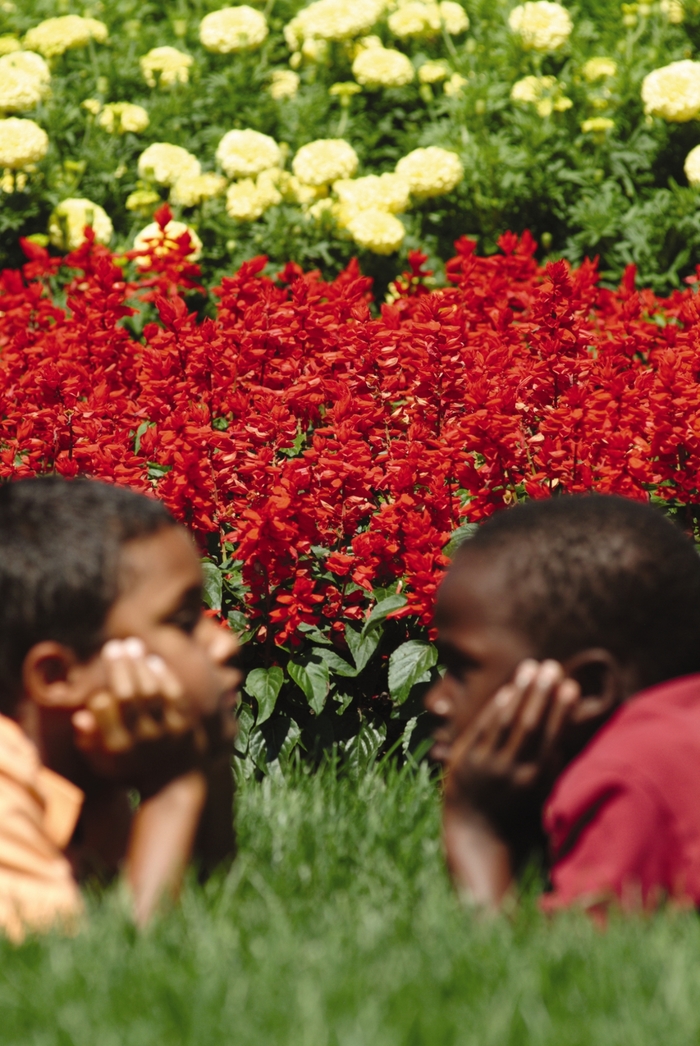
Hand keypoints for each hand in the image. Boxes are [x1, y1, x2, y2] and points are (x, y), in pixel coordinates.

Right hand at [71, 638, 202, 782]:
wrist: (173, 782)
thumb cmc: (129, 766)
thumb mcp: (103, 762)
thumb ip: (88, 741)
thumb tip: (80, 716)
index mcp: (117, 748)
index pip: (103, 711)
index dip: (99, 693)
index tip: (97, 682)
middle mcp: (141, 740)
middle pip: (128, 696)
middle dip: (119, 668)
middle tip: (113, 646)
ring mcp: (166, 731)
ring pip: (151, 691)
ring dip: (140, 665)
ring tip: (131, 645)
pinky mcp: (186, 725)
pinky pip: (174, 694)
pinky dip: (163, 675)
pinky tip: (152, 660)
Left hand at [445, 659, 578, 837]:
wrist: (477, 836)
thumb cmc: (517, 813)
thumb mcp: (541, 791)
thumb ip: (551, 760)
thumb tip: (563, 722)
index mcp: (536, 780)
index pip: (551, 736)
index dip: (561, 709)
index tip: (571, 685)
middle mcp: (512, 770)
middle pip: (529, 724)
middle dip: (542, 693)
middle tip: (552, 666)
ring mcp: (486, 764)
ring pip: (505, 722)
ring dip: (519, 692)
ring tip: (531, 668)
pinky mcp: (465, 760)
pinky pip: (482, 728)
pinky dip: (495, 708)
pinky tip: (507, 690)